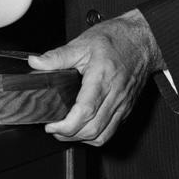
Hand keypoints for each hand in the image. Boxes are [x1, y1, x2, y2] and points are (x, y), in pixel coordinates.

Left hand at [28, 9, 161, 145]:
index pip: (85, 112)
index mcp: (102, 78)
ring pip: (103, 136)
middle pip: (92, 130)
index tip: (51, 125)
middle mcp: (114, 96)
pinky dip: (96, 135)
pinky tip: (84, 126)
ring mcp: (122, 105)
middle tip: (54, 128)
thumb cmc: (116, 40)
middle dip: (69, 136)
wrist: (143, 41)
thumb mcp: (83, 43)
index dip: (65, 126)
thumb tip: (36, 63)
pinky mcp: (127, 109)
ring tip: (66, 130)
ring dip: (82, 139)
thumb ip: (58, 56)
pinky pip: (111, 131)